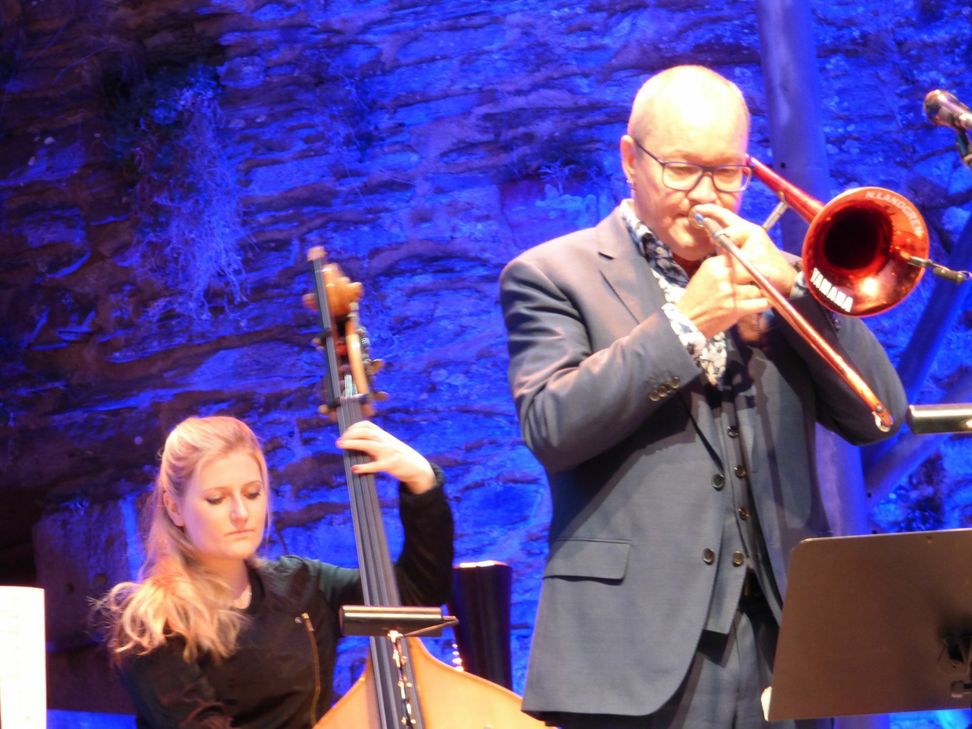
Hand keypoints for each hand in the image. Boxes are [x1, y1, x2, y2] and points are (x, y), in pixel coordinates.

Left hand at [336, 421, 436, 493]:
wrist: (416, 466)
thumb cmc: (398, 455)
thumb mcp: (387, 444)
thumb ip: (374, 441)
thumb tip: (353, 443)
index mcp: (384, 435)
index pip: (367, 425)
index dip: (353, 427)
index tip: (344, 433)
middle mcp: (385, 441)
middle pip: (366, 432)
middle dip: (351, 434)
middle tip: (339, 441)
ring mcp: (388, 452)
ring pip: (369, 445)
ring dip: (353, 443)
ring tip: (341, 445)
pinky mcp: (390, 464)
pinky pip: (376, 465)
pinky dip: (365, 467)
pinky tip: (355, 469)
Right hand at [678, 204, 796, 338]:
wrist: (686, 320)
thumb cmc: (695, 298)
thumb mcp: (703, 274)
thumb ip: (721, 266)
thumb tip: (740, 258)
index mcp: (713, 265)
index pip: (739, 256)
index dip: (747, 262)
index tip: (750, 266)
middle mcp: (723, 276)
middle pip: (751, 269)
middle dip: (756, 275)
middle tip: (760, 278)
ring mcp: (730, 293)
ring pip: (757, 287)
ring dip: (758, 292)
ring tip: (755, 294)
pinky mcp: (735, 309)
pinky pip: (760, 303)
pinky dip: (763, 303)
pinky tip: (762, 302)